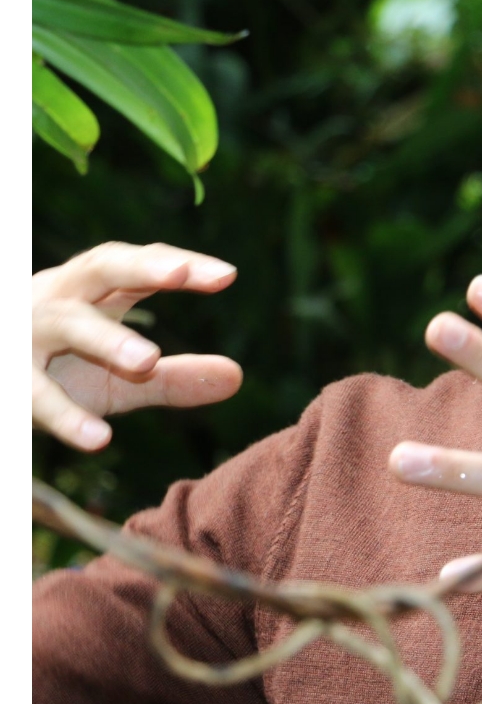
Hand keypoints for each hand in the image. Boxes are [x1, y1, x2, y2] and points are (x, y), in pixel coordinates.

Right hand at [33, 242, 242, 450]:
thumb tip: (237, 377)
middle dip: (142, 266)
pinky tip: (99, 438)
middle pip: (100, 268)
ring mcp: (26, 336)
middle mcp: (59, 299)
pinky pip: (32, 394)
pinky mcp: (6, 380)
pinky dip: (64, 415)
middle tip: (182, 273)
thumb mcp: (116, 379)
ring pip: (65, 323)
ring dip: (106, 338)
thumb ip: (171, 377)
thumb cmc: (57, 372)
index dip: (179, 265)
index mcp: (91, 291)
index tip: (228, 276)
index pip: (139, 265)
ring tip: (149, 360)